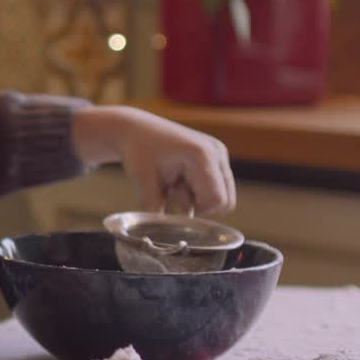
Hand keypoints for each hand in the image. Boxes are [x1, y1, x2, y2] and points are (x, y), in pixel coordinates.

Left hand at [73, 106, 235, 214]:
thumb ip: (153, 207)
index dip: (197, 210)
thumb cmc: (138, 150)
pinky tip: (179, 178)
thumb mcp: (142, 179)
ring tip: (174, 183)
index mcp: (202, 155)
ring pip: (222, 194)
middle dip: (199, 205)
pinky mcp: (216, 155)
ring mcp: (219, 152)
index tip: (173, 200)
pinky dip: (198, 189)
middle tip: (173, 192)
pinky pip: (217, 185)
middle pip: (225, 200)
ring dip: (198, 197)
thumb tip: (160, 229)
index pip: (217, 200)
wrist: (134, 129)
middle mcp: (216, 152)